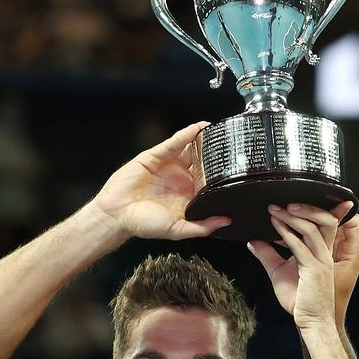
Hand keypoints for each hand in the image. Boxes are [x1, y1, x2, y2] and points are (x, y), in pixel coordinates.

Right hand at [91, 121, 230, 240]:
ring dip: (204, 141)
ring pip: (191, 150)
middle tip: (234, 146)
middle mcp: (181, 179)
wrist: (117, 214)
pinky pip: (174, 143)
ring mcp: (169, 166)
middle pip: (204, 163)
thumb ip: (203, 226)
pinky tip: (199, 129)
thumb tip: (227, 221)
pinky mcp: (156, 156)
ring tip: (221, 132)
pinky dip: (186, 135)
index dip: (224, 175)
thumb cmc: (145, 224)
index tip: (240, 169)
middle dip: (217, 155)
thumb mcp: (179, 230)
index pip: (211, 182)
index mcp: (189, 196)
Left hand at [248, 201, 358, 328]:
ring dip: (293, 217)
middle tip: (280, 202)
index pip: (322, 223)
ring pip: (313, 229)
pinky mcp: (314, 270)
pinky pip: (302, 247)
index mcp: (322, 252)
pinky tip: (276, 226)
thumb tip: (253, 241)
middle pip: (324, 219)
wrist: (311, 322)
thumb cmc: (300, 300)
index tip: (286, 204)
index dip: (309, 210)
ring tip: (275, 210)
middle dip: (304, 207)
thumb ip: (267, 255)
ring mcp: (322, 261)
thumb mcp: (278, 272)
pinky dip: (288, 234)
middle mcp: (325, 253)